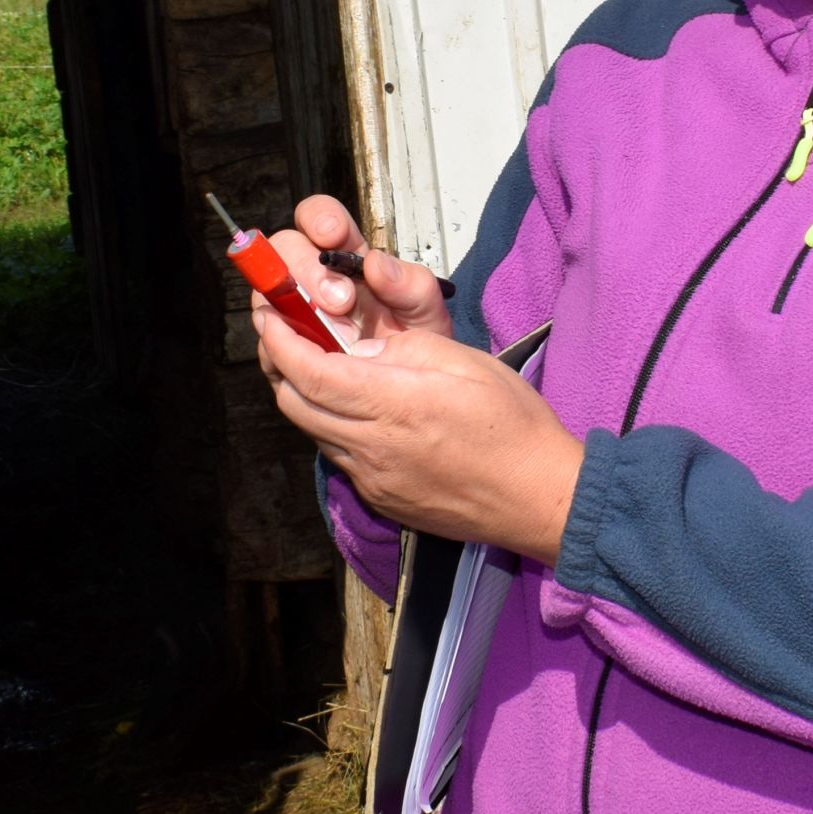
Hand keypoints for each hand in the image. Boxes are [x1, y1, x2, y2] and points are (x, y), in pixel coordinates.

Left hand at [254, 311, 583, 565]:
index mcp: (397, 406)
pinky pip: (341, 456)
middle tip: (288, 335)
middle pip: (295, 405)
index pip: (311, 373)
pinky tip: (362, 410)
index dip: (280, 341)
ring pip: (314, 432)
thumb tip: (361, 350)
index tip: (271, 315)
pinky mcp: (383, 498)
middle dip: (281, 365)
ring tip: (327, 368)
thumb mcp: (468, 363)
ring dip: (308, 397)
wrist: (541, 497)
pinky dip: (335, 426)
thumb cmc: (517, 429)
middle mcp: (376, 448)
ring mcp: (375, 479)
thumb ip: (406, 349)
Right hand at [265, 193, 452, 351]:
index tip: (332, 236)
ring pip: (269, 295)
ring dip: (299, 314)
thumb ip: (411, 285)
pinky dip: (289, 349)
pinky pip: (268, 343)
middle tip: (341, 301)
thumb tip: (377, 263)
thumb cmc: (415, 344)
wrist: (410, 393)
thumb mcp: (426, 312)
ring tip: (340, 337)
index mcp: (345, 258)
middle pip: (283, 250)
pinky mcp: (281, 351)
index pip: (317, 219)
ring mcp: (292, 314)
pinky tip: (320, 357)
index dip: (317, 219)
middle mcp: (312, 279)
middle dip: (308, 271)